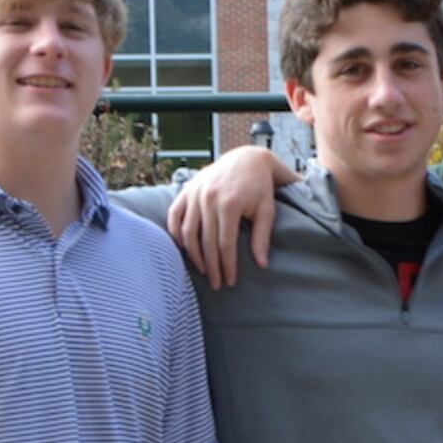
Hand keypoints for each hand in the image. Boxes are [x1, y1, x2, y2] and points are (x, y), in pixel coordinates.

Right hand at [165, 145, 292, 285]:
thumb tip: (262, 265)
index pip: (226, 244)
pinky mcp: (186, 190)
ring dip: (194, 255)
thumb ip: (262, 237)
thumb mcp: (267, 210)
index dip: (227, 266)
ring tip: (203, 270)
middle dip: (211, 266)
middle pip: (206, 242)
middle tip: (216, 284)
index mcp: (230, 204)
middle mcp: (209, 199)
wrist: (247, 158)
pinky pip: (175, 215)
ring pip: (188, 232)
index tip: (230, 281)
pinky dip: (176, 233)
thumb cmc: (260, 187)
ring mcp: (195, 193)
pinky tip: (184, 248)